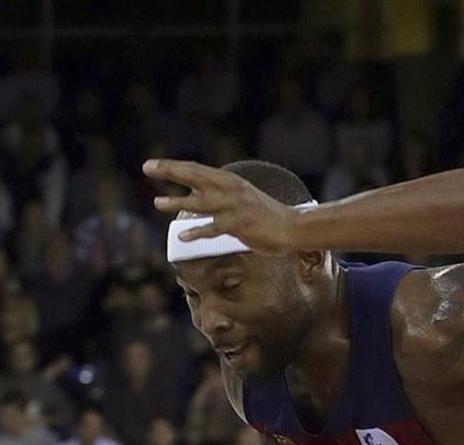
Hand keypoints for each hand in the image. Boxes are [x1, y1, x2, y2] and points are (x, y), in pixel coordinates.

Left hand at [142, 159, 299, 254]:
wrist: (292, 227)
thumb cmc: (266, 215)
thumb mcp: (242, 197)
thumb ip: (220, 195)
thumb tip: (195, 196)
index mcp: (230, 181)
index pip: (196, 169)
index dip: (172, 167)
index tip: (150, 165)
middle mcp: (230, 190)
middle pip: (195, 176)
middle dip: (170, 171)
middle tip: (147, 168)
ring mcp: (235, 207)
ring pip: (201, 202)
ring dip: (178, 201)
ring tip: (158, 202)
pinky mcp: (240, 225)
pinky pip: (214, 228)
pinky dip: (198, 231)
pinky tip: (183, 236)